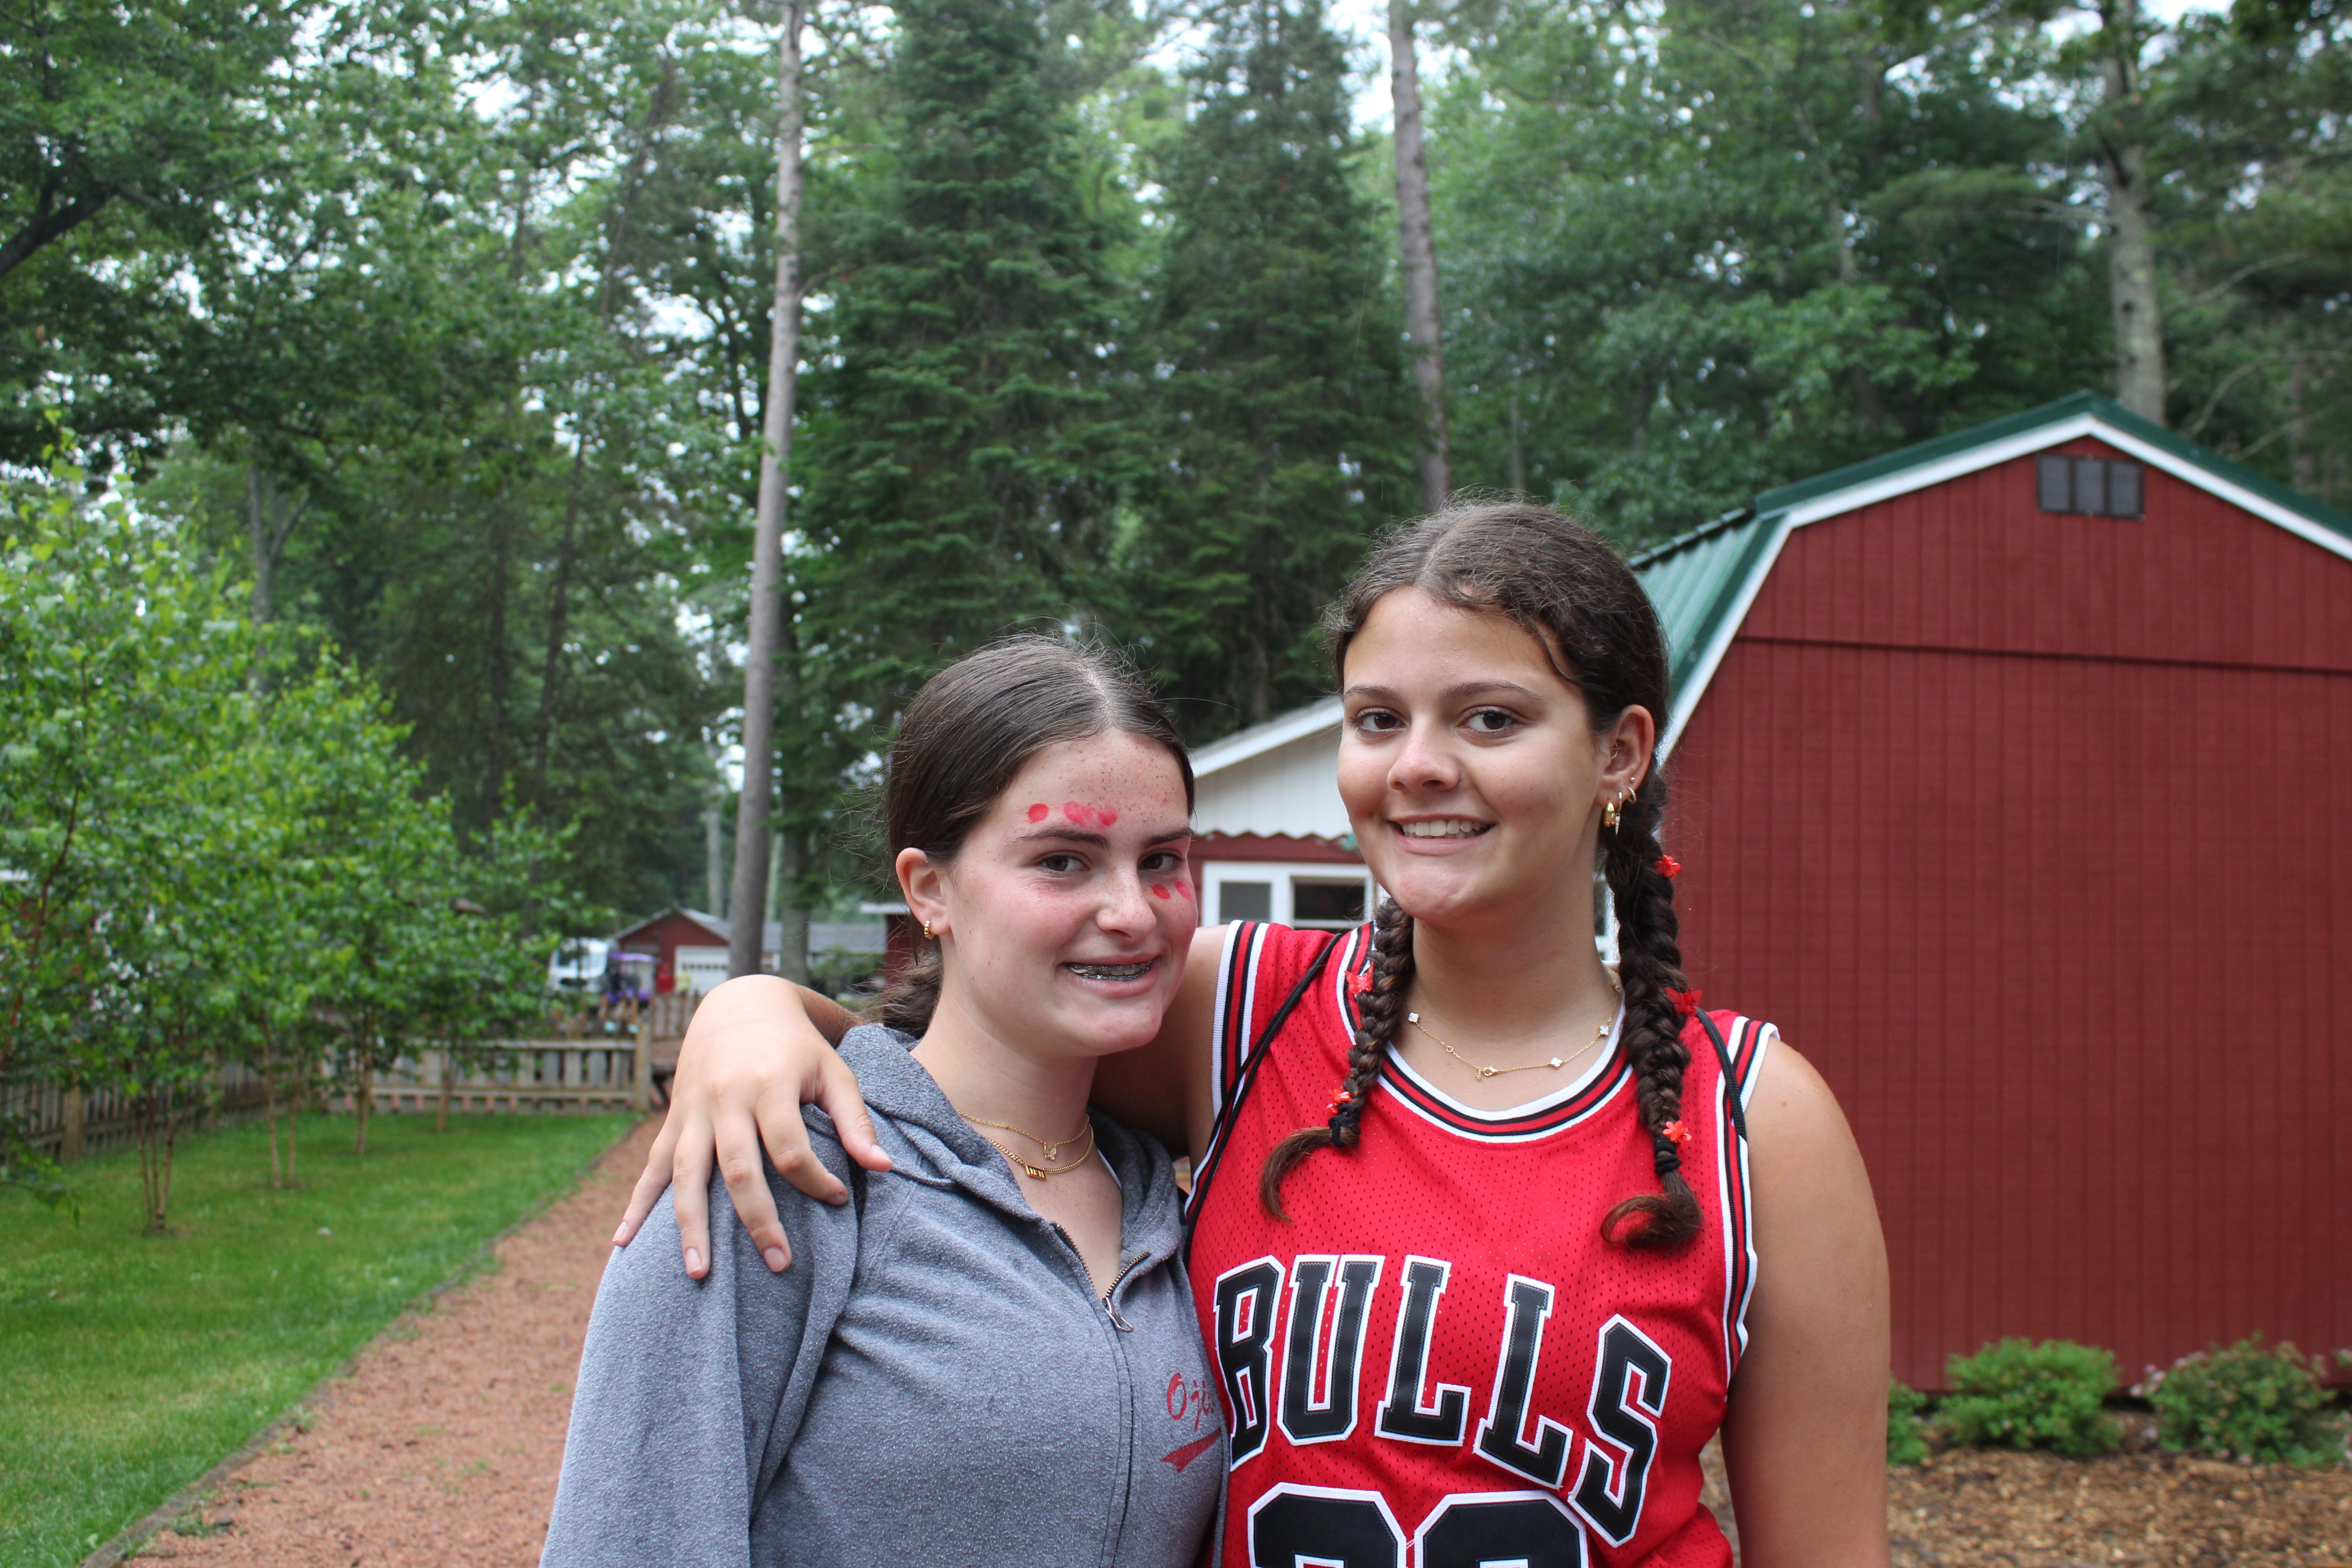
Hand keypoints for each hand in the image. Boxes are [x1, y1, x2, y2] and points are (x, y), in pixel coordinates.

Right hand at [610, 975, 890, 1277]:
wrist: (739, 1005)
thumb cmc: (797, 1047)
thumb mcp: (834, 1071)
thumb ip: (856, 1121)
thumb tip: (885, 1169)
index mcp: (769, 1084)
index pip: (790, 1148)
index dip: (815, 1180)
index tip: (838, 1200)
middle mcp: (726, 1099)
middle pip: (739, 1168)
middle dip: (758, 1220)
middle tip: (779, 1265)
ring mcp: (694, 1111)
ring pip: (687, 1174)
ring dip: (691, 1225)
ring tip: (699, 1273)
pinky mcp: (674, 1120)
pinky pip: (652, 1167)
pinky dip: (637, 1205)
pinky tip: (623, 1244)